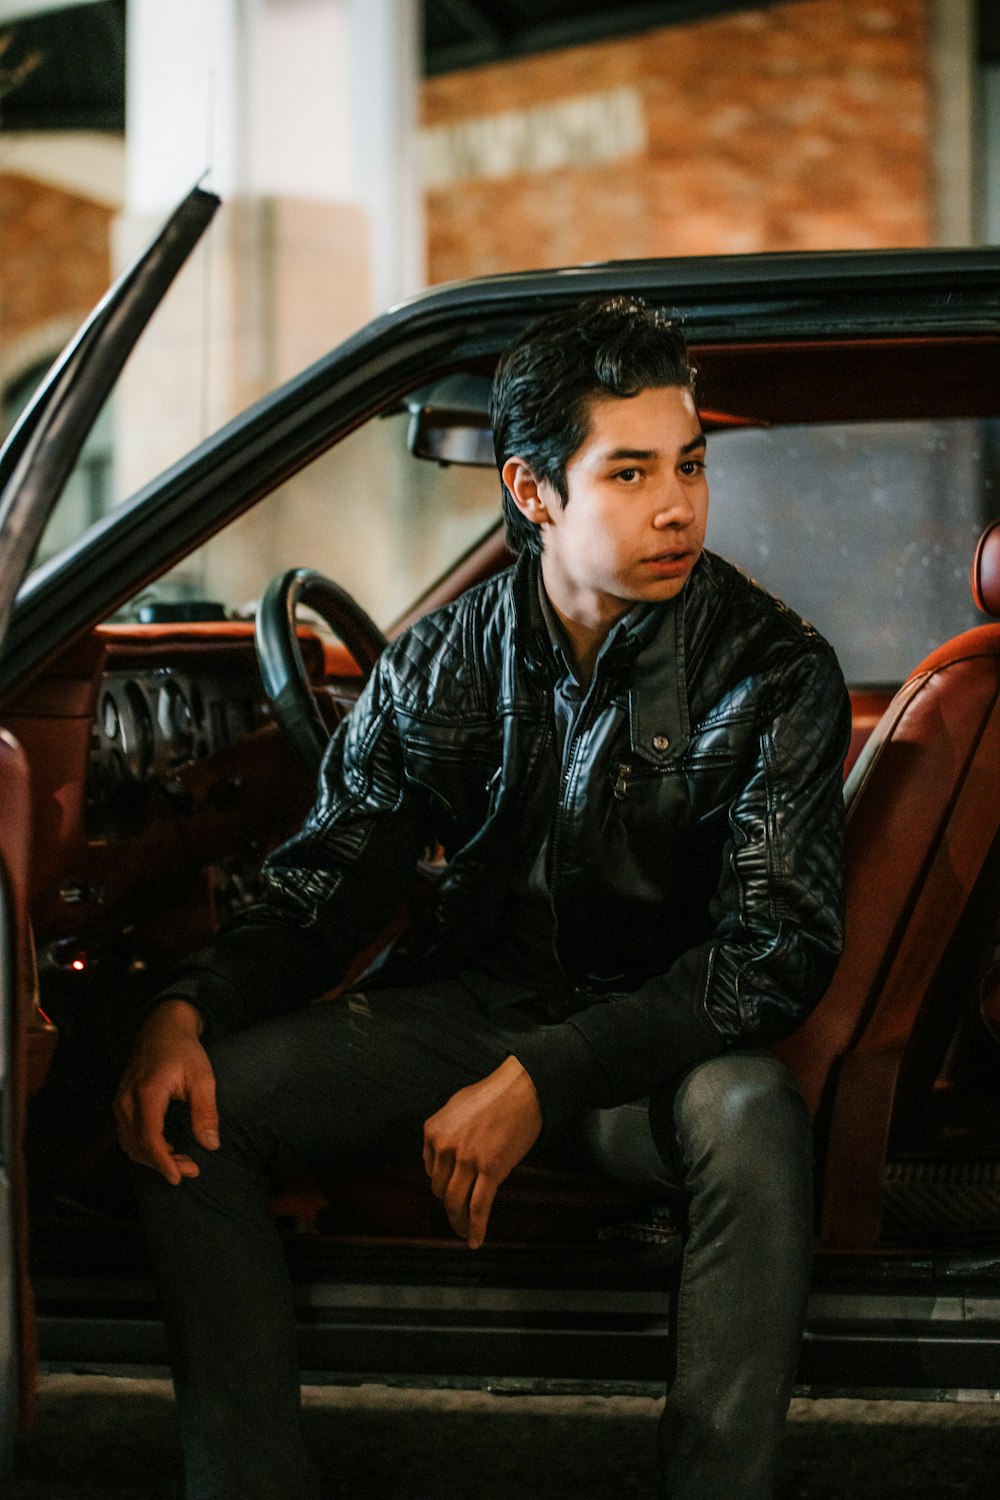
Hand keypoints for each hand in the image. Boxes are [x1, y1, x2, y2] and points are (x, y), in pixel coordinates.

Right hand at [113, 999, 218, 1184]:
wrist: (163, 1027)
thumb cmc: (184, 1050)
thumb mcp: (203, 1078)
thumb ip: (205, 1112)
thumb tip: (210, 1144)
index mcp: (148, 1093)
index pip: (149, 1138)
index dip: (163, 1162)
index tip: (178, 1176)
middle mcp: (127, 1100)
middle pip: (137, 1146)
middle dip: (162, 1164)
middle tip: (190, 1169)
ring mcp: (121, 1101)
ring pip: (129, 1143)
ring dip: (152, 1159)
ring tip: (182, 1162)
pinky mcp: (121, 1102)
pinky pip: (127, 1134)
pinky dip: (144, 1148)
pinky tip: (167, 1149)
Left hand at [423, 1055, 541, 1248]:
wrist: (522, 1090)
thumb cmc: (494, 1095)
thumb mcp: (456, 1108)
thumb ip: (445, 1132)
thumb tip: (441, 1155)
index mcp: (433, 1131)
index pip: (431, 1170)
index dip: (442, 1184)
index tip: (450, 1192)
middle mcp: (445, 1146)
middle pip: (441, 1190)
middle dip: (450, 1204)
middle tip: (458, 1213)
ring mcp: (467, 1160)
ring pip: (456, 1203)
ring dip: (458, 1222)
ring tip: (463, 1232)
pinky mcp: (491, 1170)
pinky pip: (479, 1207)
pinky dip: (476, 1228)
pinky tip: (475, 1241)